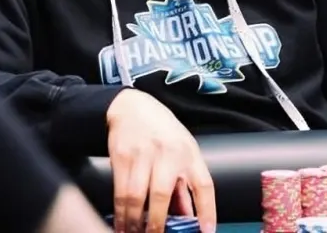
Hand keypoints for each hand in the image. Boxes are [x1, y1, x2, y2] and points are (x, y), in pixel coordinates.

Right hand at [106, 89, 215, 232]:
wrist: (132, 106)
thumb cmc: (162, 132)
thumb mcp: (182, 151)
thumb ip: (185, 184)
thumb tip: (187, 219)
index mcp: (189, 153)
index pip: (203, 185)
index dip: (207, 210)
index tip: (206, 232)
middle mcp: (167, 153)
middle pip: (161, 193)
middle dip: (156, 223)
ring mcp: (142, 153)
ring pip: (135, 196)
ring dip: (134, 222)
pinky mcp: (121, 155)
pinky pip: (119, 190)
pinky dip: (120, 211)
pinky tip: (121, 223)